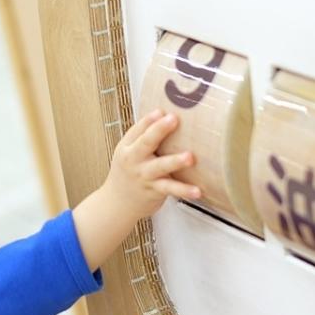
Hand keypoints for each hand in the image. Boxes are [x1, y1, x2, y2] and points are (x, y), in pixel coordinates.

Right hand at [71, 109, 202, 272]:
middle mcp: (135, 160)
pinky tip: (197, 191)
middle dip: (159, 130)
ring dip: (175, 161)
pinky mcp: (155, 191)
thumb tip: (162, 112)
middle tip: (173, 119)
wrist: (117, 203)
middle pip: (146, 143)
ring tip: (189, 157)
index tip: (163, 110)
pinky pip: (171, 189)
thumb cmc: (128, 172)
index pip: (138, 129)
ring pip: (160, 167)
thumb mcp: (128, 151)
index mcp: (128, 148)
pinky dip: (184, 191)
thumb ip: (142, 134)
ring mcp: (145, 176)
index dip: (150, 119)